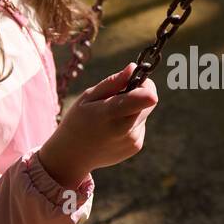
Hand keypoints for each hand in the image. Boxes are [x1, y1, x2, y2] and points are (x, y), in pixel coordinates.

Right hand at [37, 63, 158, 188]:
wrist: (72, 155)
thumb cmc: (77, 120)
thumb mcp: (88, 97)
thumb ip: (112, 83)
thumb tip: (133, 68)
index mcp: (110, 113)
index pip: (147, 96)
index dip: (145, 83)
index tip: (133, 80)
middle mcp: (125, 129)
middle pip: (150, 101)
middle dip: (139, 93)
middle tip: (117, 96)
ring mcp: (133, 140)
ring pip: (145, 112)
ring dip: (133, 109)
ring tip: (110, 117)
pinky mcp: (136, 146)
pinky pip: (140, 125)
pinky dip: (131, 122)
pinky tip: (112, 129)